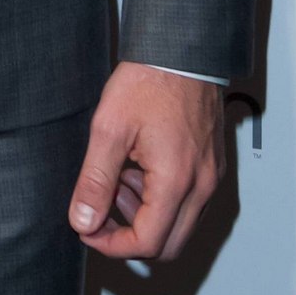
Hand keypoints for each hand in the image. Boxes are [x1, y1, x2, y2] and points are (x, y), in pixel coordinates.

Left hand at [68, 62, 224, 260]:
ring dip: (145, 216)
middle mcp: (202, 186)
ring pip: (179, 225)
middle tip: (101, 210)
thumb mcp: (109, 128)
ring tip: (118, 179)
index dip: (112, 245)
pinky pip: (189, 203)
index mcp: (177, 181)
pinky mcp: (212, 166)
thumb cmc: (149, 80)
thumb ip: (95, 180)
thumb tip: (83, 220)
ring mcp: (211, 177)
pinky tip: (138, 170)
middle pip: (168, 245)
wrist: (181, 49)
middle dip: (129, 236)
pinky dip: (161, 199)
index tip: (88, 230)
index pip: (147, 243)